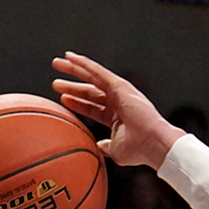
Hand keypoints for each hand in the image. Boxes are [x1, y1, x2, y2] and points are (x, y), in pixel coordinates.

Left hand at [51, 53, 184, 170]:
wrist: (153, 144)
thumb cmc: (139, 150)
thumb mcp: (116, 150)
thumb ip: (105, 146)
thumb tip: (98, 146)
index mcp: (117, 117)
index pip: (93, 107)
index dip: (78, 103)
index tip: (64, 99)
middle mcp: (118, 102)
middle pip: (90, 91)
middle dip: (72, 86)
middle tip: (56, 82)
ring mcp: (119, 93)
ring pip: (92, 77)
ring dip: (74, 69)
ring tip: (57, 63)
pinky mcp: (120, 86)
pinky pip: (98, 71)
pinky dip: (84, 64)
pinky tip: (71, 58)